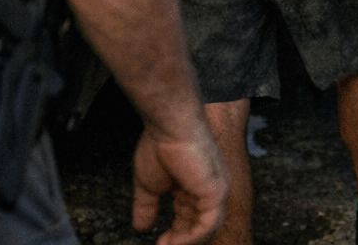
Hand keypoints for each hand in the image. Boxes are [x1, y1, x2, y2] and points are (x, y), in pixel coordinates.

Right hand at [131, 122, 228, 244]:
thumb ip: (147, 206)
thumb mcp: (149, 183)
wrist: (168, 125)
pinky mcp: (216, 191)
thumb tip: (141, 227)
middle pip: (200, 227)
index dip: (176, 236)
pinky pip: (208, 224)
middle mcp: (209, 191)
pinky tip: (172, 242)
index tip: (159, 244)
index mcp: (196, 187)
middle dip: (180, 241)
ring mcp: (215, 191)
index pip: (191, 220)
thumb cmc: (160, 144)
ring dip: (184, 242)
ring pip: (206, 229)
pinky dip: (191, 237)